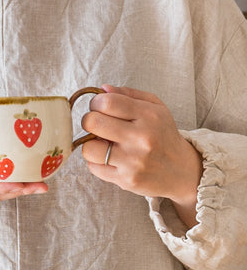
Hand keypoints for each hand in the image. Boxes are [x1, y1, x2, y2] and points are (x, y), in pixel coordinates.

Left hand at [81, 85, 201, 227]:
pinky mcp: (126, 180)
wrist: (181, 170)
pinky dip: (97, 162)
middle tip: (97, 125)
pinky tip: (109, 159)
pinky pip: (93, 167)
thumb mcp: (155, 107)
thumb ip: (128, 94)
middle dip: (89, 121)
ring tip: (103, 144)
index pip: (107, 102)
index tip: (99, 107)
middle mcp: (141, 138)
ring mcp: (133, 161)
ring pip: (88, 149)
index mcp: (149, 116)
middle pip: (93, 123)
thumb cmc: (163, 135)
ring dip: (90, 145)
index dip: (96, 103)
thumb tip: (102, 89)